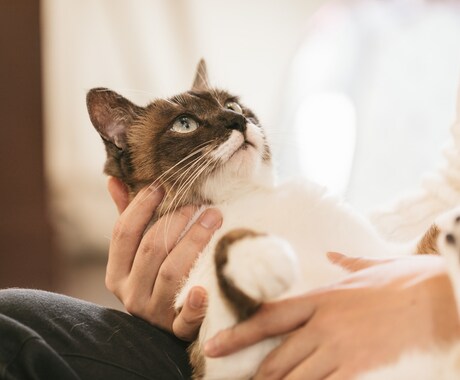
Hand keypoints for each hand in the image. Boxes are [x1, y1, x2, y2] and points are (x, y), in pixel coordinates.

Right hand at [106, 176, 220, 340]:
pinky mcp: (178, 329)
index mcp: (116, 273)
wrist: (171, 323)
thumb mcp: (139, 250)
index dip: (141, 205)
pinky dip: (195, 304)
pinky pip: (186, 318)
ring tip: (214, 217)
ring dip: (194, 241)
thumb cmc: (157, 276)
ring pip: (172, 272)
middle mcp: (130, 294)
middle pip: (151, 248)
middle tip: (199, 202)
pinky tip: (204, 289)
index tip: (163, 185)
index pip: (123, 232)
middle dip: (176, 219)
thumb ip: (129, 217)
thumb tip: (114, 180)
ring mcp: (154, 313)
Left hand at [204, 253, 459, 379]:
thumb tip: (334, 254)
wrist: (439, 297)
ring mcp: (340, 349)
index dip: (238, 333)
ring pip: (295, 377)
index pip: (269, 317)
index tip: (215, 345)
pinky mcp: (359, 370)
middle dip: (253, 373)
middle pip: (277, 355)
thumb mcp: (371, 267)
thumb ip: (347, 262)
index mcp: (322, 298)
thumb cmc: (406, 280)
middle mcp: (323, 325)